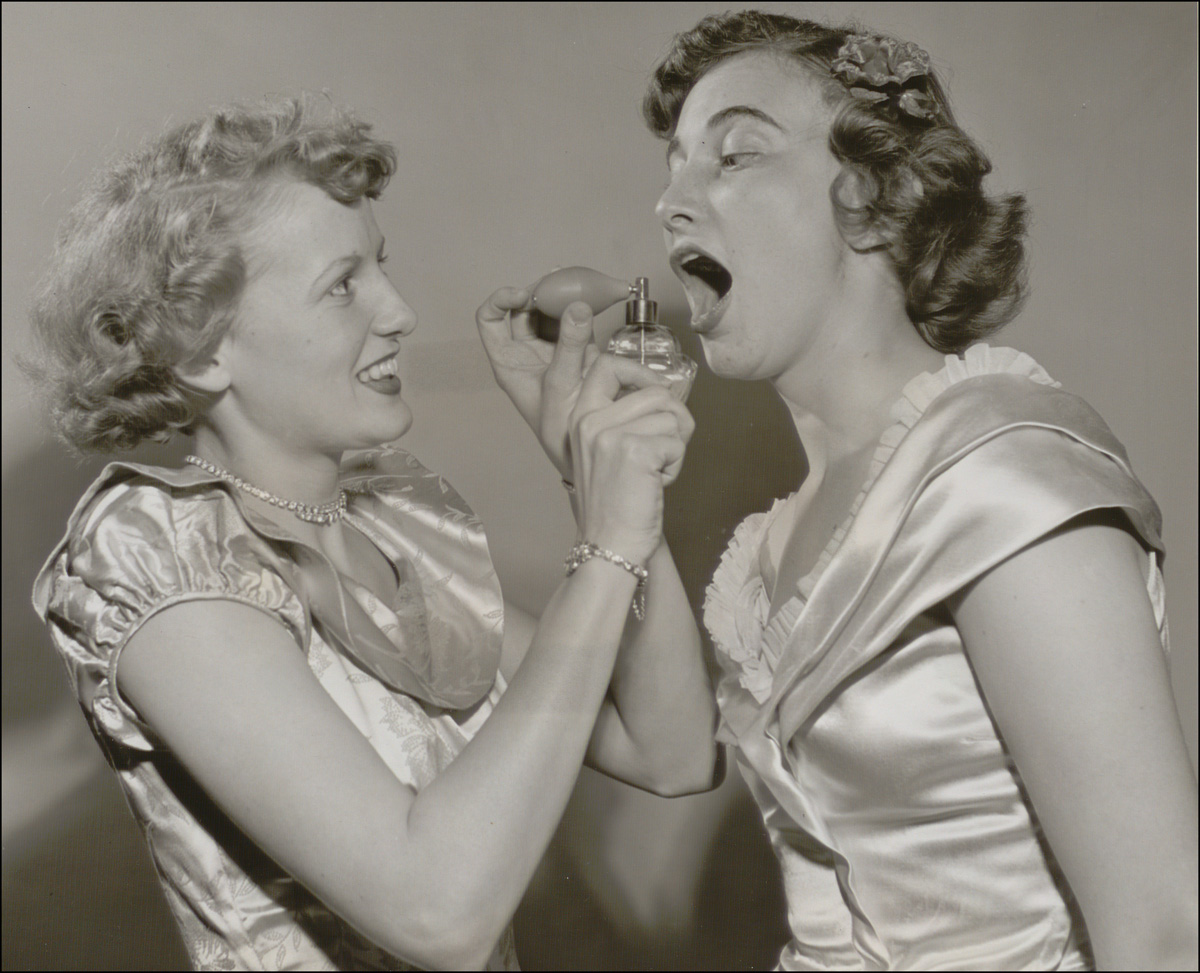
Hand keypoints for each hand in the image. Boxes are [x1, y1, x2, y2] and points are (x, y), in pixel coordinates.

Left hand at [476, 289, 598, 478]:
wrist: (589, 444)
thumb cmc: (562, 426)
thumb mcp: (561, 383)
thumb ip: (569, 344)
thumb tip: (579, 307)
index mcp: (508, 360)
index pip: (490, 319)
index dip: (502, 300)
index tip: (524, 294)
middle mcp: (526, 351)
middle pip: (524, 308)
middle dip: (540, 289)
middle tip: (560, 278)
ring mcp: (551, 349)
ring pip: (551, 311)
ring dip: (564, 293)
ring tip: (578, 278)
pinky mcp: (576, 349)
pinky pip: (577, 320)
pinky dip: (586, 305)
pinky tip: (598, 293)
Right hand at [569, 354, 693, 564]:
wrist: (608, 547)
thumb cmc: (614, 505)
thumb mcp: (605, 453)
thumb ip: (624, 420)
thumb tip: (666, 394)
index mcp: (580, 417)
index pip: (606, 365)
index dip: (640, 372)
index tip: (656, 392)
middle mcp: (590, 420)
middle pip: (657, 392)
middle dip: (673, 421)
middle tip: (663, 452)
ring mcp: (611, 434)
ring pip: (672, 418)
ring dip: (674, 448)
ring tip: (652, 473)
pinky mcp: (635, 450)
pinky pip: (677, 443)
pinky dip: (675, 467)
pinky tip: (655, 485)